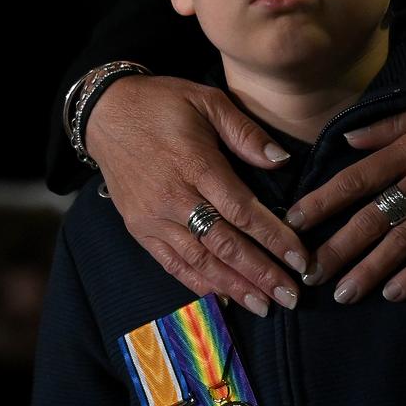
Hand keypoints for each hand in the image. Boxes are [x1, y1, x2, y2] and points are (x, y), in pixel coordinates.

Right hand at [86, 74, 310, 316]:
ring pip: (199, 260)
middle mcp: (174, 198)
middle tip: (291, 295)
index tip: (300, 259)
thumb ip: (244, 132)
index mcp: (195, 164)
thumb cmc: (161, 103)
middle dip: (261, 273)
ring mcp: (153, 217)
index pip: (242, 210)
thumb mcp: (207, 100)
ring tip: (264, 305)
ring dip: (234, 286)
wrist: (105, 113)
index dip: (273, 237)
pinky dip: (198, 283)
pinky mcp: (139, 228)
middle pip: (224, 244)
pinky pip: (171, 262)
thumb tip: (281, 161)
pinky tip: (223, 296)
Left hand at [287, 64, 405, 303]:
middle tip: (307, 273)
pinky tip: (394, 293)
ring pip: (404, 242)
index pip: (356, 178)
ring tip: (342, 293)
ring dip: (370, 270)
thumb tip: (349, 140)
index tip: (294, 220)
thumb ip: (391, 124)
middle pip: (372, 217)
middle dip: (336, 248)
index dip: (322, 201)